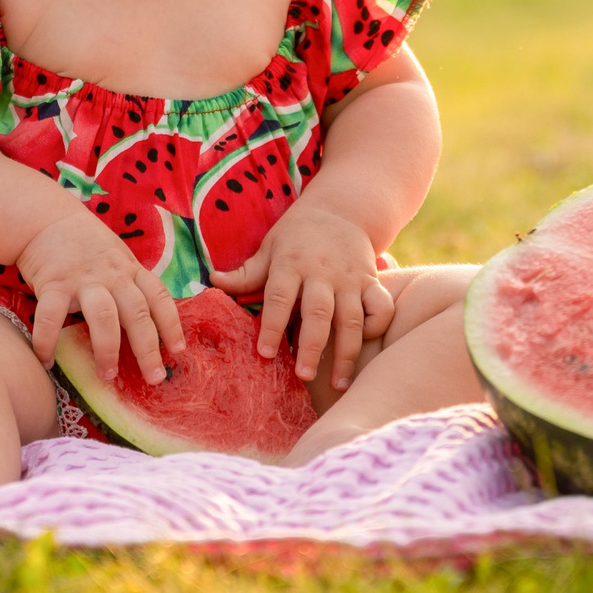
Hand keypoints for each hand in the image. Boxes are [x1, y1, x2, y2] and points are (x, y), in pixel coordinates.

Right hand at [18, 210, 183, 386]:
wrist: (46, 218)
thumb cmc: (86, 244)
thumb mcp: (118, 257)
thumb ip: (131, 284)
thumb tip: (149, 322)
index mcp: (130, 270)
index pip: (159, 297)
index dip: (172, 324)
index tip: (178, 351)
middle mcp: (112, 275)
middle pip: (137, 313)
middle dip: (147, 348)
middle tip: (154, 378)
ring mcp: (82, 279)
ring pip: (103, 316)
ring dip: (107, 348)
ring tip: (107, 375)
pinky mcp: (53, 283)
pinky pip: (50, 317)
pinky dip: (47, 342)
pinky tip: (46, 362)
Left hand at [211, 200, 395, 388]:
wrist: (342, 209)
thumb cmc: (297, 235)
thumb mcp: (270, 247)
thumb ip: (246, 272)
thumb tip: (212, 282)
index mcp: (291, 263)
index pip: (280, 296)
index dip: (272, 326)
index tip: (265, 355)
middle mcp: (322, 272)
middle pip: (318, 312)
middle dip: (311, 346)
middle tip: (303, 376)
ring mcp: (350, 278)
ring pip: (351, 318)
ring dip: (346, 352)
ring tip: (338, 384)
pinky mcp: (372, 281)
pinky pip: (381, 306)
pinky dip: (376, 326)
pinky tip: (364, 346)